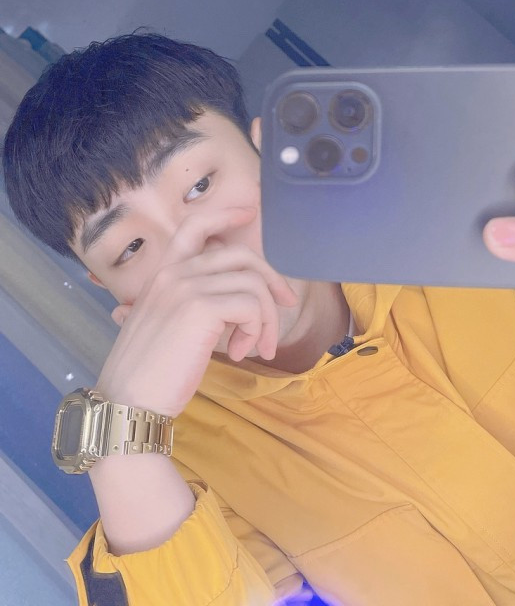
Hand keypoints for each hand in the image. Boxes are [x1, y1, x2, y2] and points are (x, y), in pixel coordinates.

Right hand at [96, 207, 297, 415]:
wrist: (129, 400)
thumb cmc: (152, 370)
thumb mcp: (169, 325)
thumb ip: (195, 303)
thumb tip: (240, 302)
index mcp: (164, 273)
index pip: (195, 226)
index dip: (226, 215)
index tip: (249, 214)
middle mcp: (175, 273)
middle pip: (241, 256)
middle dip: (272, 280)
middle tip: (284, 306)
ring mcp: (186, 287)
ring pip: (254, 285)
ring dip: (266, 318)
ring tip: (255, 346)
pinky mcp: (201, 308)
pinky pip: (252, 306)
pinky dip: (256, 330)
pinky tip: (239, 352)